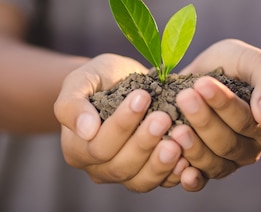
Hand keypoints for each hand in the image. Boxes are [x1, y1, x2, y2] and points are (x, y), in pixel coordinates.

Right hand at [54, 53, 184, 191]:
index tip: (141, 97)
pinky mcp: (149, 174)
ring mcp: (126, 175)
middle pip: (121, 166)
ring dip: (160, 163)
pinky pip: (162, 182)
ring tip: (178, 141)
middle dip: (144, 142)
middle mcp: (99, 168)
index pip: (99, 146)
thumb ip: (72, 104)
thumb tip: (86, 130)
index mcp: (78, 149)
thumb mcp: (81, 80)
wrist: (123, 82)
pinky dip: (175, 173)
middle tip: (163, 118)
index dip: (121, 124)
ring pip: (141, 180)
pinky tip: (187, 157)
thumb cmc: (99, 79)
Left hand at [172, 39, 260, 185]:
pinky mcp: (203, 169)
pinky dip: (187, 176)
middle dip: (203, 121)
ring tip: (174, 128)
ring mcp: (226, 162)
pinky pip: (198, 180)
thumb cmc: (235, 66)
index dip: (223, 104)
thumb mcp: (253, 61)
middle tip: (183, 98)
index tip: (202, 84)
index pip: (245, 119)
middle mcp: (248, 149)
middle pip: (227, 143)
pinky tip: (175, 163)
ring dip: (192, 147)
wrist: (212, 76)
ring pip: (212, 163)